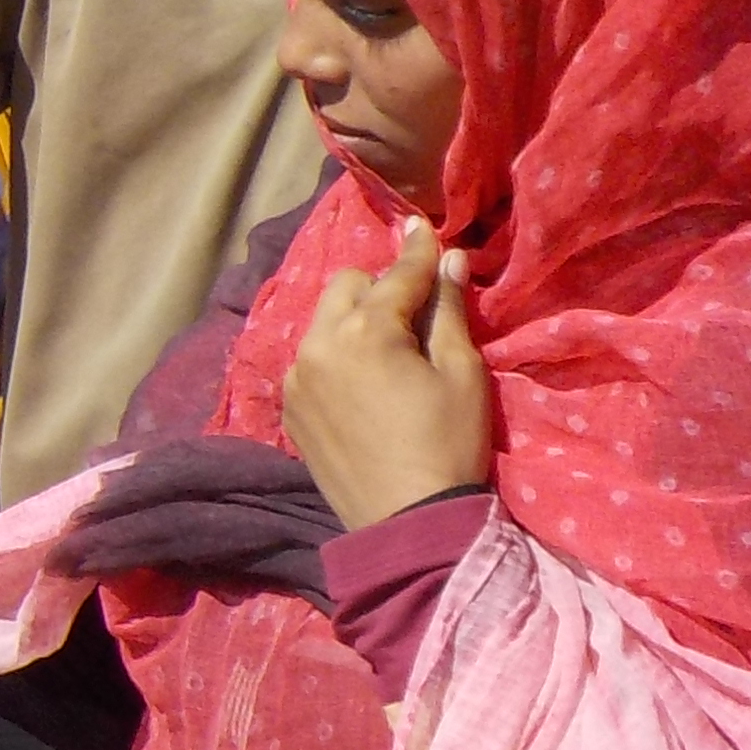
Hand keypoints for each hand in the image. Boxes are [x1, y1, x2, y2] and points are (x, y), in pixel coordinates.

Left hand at [277, 219, 495, 530]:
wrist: (407, 523)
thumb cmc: (447, 444)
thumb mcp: (461, 374)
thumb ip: (447, 311)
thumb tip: (446, 259)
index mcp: (363, 332)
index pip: (396, 276)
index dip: (417, 252)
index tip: (425, 226)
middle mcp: (316, 345)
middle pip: (345, 288)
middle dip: (378, 288)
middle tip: (413, 310)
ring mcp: (295, 379)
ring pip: (322, 323)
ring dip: (352, 321)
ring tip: (387, 347)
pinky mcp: (289, 410)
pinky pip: (310, 361)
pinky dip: (335, 356)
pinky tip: (362, 381)